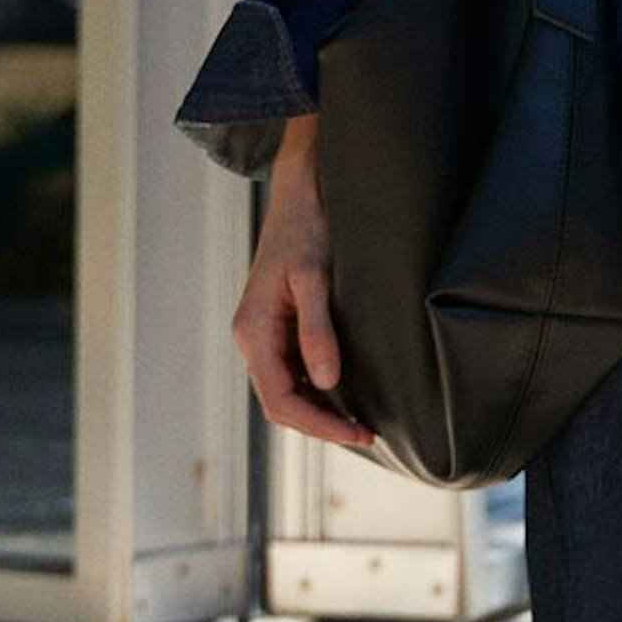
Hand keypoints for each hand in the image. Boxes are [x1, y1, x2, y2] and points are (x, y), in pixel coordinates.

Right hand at [232, 117, 377, 449]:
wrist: (302, 187)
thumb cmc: (307, 225)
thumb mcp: (314, 276)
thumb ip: (317, 329)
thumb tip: (326, 383)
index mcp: (253, 331)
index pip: (280, 401)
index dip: (319, 424)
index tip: (358, 433)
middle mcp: (253, 338)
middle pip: (281, 402)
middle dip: (321, 424)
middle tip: (367, 434)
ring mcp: (265, 332)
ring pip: (288, 388)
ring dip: (320, 409)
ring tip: (361, 421)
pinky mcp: (280, 323)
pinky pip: (294, 368)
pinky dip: (319, 386)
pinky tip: (348, 389)